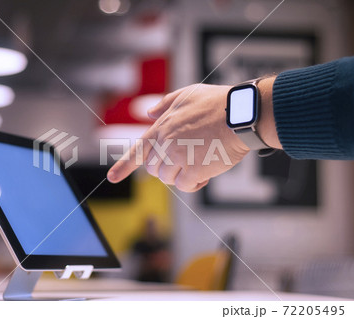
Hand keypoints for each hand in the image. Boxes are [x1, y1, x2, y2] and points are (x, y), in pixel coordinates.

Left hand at [107, 84, 250, 191]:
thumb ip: (165, 104)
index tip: (113, 179)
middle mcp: (166, 142)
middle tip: (187, 160)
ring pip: (168, 179)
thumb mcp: (187, 94)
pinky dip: (193, 184)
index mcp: (162, 126)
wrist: (240, 114)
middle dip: (168, 167)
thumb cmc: (217, 103)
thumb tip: (148, 112)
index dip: (123, 166)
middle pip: (154, 169)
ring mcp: (178, 156)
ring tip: (199, 163)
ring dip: (181, 175)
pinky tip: (205, 173)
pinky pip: (185, 186)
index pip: (138, 150)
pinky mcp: (194, 169)